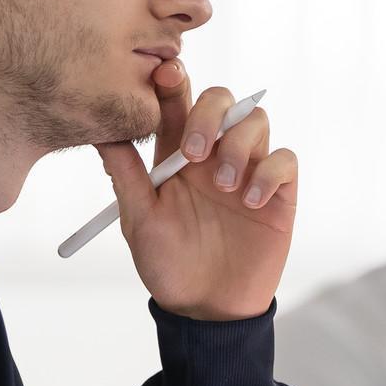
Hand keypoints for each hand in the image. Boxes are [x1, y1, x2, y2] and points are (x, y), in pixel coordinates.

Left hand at [95, 60, 296, 320]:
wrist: (204, 308)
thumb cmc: (167, 263)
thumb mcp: (139, 219)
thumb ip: (126, 174)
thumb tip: (101, 130)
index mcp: (177, 153)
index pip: (178, 101)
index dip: (174, 81)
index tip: (165, 76)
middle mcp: (215, 153)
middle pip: (223, 99)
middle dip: (209, 114)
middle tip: (193, 152)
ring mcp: (248, 170)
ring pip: (256, 121)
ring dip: (238, 146)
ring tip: (222, 186)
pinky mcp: (279, 193)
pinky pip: (284, 160)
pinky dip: (268, 174)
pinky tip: (250, 203)